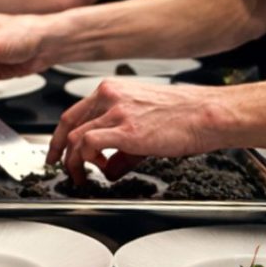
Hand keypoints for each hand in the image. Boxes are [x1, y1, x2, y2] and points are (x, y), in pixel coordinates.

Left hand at [48, 79, 223, 184]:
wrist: (206, 114)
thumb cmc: (184, 115)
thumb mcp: (144, 123)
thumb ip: (121, 147)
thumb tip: (109, 168)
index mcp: (113, 89)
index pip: (74, 112)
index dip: (61, 135)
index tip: (58, 151)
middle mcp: (110, 95)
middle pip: (68, 125)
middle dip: (59, 151)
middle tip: (60, 168)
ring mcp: (116, 111)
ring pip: (74, 138)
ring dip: (73, 162)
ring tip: (82, 177)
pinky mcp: (125, 129)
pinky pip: (88, 144)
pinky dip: (86, 160)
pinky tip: (98, 170)